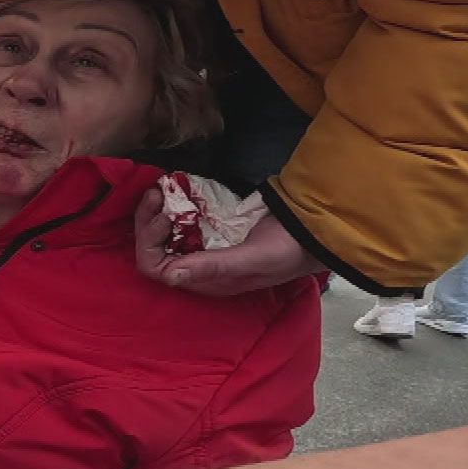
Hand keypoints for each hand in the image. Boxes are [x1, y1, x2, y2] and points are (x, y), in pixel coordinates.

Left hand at [135, 189, 324, 295]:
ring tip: (161, 189)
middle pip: (155, 249)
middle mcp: (200, 267)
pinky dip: (175, 204)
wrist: (319, 233)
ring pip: (165, 233)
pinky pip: (184, 219)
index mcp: (206, 281)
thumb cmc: (290, 250)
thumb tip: (171, 275)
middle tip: (156, 194)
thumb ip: (215, 267)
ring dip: (158, 211)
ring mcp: (207, 248)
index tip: (165, 216)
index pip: (156, 269)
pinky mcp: (216, 231)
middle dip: (148, 222)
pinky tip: (177, 188)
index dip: (151, 243)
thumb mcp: (254, 259)